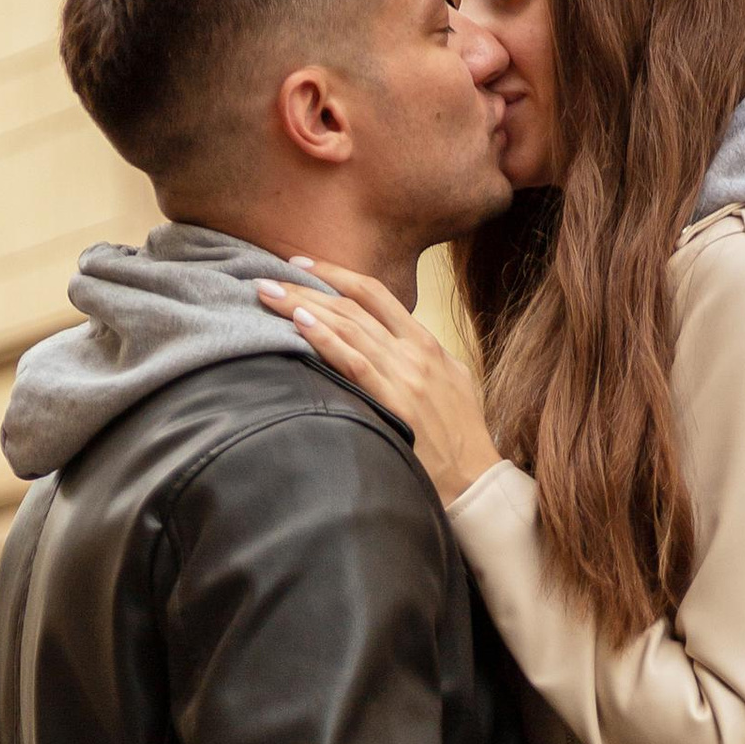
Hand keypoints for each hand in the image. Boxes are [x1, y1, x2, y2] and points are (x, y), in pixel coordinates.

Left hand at [256, 263, 501, 503]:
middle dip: (306, 286)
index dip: (335, 273)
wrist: (476, 479)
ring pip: (348, 327)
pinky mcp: (395, 402)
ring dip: (303, 306)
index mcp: (426, 342)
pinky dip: (325, 340)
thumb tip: (397, 345)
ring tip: (268, 294)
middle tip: (268, 276)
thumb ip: (424, 358)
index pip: (375, 293)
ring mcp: (405, 375)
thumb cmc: (462, 437)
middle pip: (352, 305)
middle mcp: (414, 351)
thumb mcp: (452, 382)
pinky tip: (299, 324)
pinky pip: (354, 363)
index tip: (302, 264)